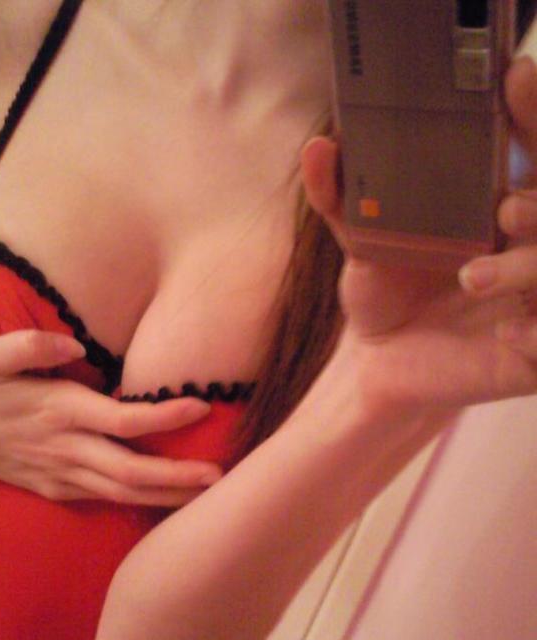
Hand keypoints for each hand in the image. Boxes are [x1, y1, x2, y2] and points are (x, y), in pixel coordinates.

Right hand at [0, 329, 222, 503]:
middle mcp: (66, 450)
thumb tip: (70, 341)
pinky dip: (139, 502)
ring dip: (166, 497)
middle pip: (130, 470)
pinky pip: (106, 500)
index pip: (121, 420)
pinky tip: (169, 502)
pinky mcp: (58, 491)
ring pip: (122, 494)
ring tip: (208, 496)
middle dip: (176, 477)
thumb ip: (25, 345)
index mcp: (58, 412)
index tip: (201, 407)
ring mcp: (62, 477)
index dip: (162, 416)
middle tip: (219, 477)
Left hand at [301, 56, 536, 414]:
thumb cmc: (382, 296)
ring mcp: (534, 299)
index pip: (531, 151)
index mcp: (499, 209)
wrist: (379, 367)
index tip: (515, 77)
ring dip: (530, 268)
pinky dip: (536, 332)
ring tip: (472, 277)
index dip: (530, 114)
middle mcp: (527, 248)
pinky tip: (505, 337)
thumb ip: (341, 197)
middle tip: (505, 210)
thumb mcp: (361, 245)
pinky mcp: (532, 352)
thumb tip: (319, 147)